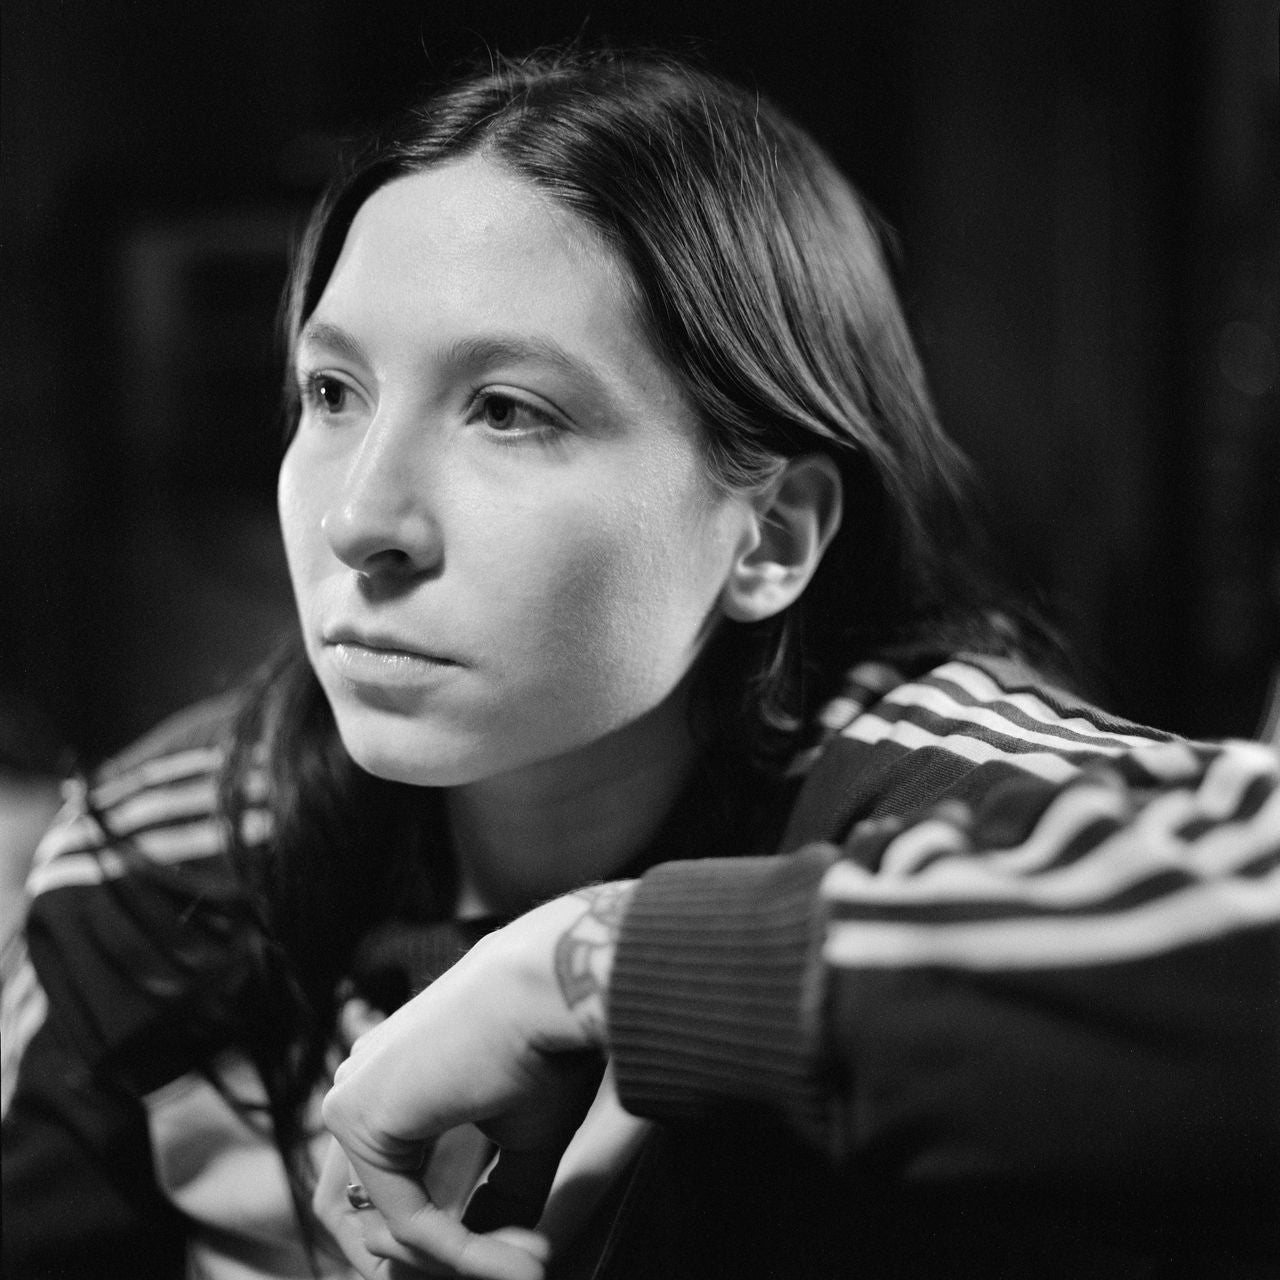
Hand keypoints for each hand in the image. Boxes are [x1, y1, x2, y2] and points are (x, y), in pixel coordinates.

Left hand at [316, 882, 634, 1278]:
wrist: (549, 987)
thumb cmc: (546, 1042)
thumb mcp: (522, 1137)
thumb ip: (499, 1196)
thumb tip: (505, 1258)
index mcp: (393, 1082)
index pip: (386, 1188)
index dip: (435, 1244)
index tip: (512, 1263)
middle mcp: (363, 1086)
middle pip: (363, 1217)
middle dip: (424, 1265)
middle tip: (503, 1275)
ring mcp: (351, 1099)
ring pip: (385, 1227)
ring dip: (453, 1265)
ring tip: (521, 1267)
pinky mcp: (356, 1115)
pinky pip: (406, 1216)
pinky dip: (460, 1250)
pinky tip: (515, 1256)